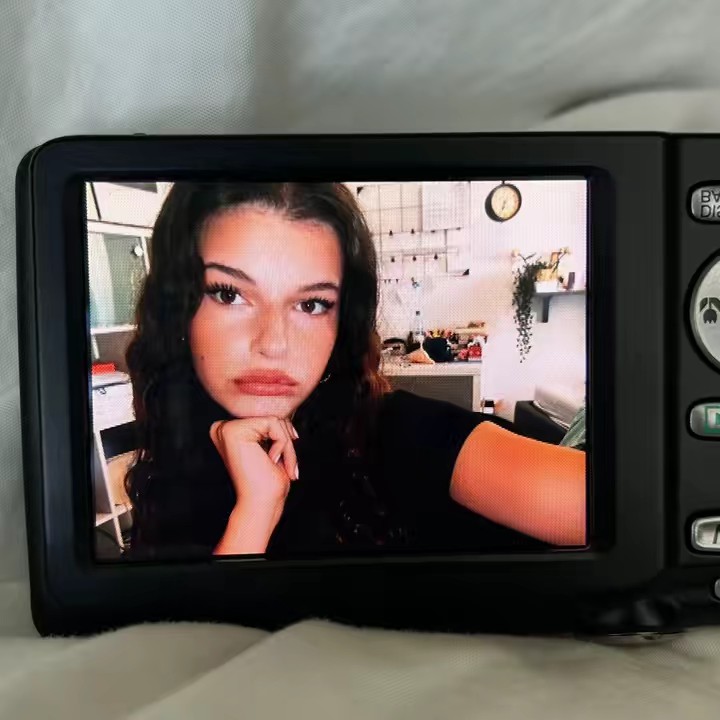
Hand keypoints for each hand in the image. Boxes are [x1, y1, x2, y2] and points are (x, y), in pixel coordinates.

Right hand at [210, 416, 298, 554]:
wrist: (260, 505)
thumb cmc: (268, 484)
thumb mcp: (271, 448)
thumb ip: (272, 428)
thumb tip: (285, 408)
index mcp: (228, 432)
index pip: (265, 419)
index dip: (282, 435)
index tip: (288, 455)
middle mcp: (223, 428)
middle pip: (270, 416)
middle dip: (287, 439)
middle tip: (290, 466)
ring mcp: (226, 428)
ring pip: (274, 419)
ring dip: (287, 444)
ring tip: (285, 466)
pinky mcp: (234, 430)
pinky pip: (273, 422)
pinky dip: (283, 443)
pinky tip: (273, 460)